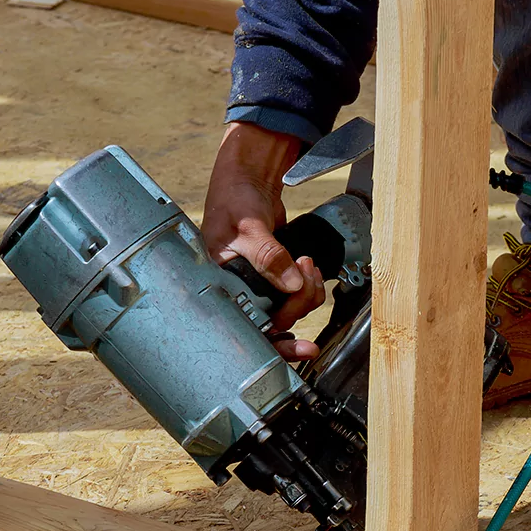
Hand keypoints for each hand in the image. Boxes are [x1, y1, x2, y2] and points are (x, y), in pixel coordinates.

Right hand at [203, 122, 327, 359]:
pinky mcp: (274, 277)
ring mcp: (258, 287)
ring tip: (307, 265)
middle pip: (278, 321)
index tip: (302, 350)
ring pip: (292, 309)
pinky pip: (297, 294)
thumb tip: (291, 282)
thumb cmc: (232, 200)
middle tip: (306, 276)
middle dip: (300, 304)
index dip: (277, 345)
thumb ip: (268, 255)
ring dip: (308, 293)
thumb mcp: (246, 226)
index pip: (248, 329)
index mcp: (221, 289)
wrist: (246, 180)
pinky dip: (308, 285)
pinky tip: (308, 269)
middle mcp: (239, 294)